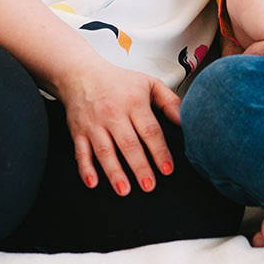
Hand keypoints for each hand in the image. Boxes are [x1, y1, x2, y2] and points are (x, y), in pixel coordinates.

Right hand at [57, 63, 180, 196]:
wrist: (81, 73)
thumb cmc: (118, 81)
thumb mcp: (148, 83)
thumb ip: (169, 101)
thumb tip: (185, 120)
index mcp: (133, 102)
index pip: (149, 130)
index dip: (159, 151)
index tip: (167, 168)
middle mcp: (113, 114)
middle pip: (128, 144)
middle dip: (139, 166)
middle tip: (149, 185)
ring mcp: (94, 124)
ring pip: (105, 151)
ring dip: (114, 172)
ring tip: (124, 189)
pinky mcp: (79, 132)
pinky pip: (81, 152)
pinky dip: (85, 168)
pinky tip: (93, 182)